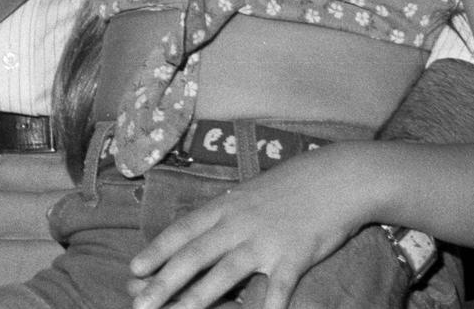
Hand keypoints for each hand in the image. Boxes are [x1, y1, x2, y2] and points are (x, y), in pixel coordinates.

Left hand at [127, 146, 378, 308]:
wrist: (339, 177)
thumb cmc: (295, 184)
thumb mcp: (254, 192)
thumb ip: (228, 213)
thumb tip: (201, 232)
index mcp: (229, 205)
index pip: (184, 230)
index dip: (157, 251)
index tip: (133, 270)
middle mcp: (240, 223)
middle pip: (195, 255)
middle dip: (163, 282)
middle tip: (139, 304)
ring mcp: (266, 240)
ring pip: (225, 273)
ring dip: (197, 298)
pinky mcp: (294, 257)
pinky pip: (277, 289)